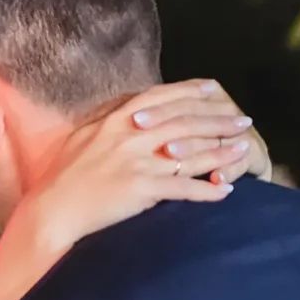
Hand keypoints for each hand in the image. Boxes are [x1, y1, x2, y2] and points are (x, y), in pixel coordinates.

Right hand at [24, 79, 250, 251]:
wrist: (53, 209)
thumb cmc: (62, 177)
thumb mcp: (83, 137)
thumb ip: (109, 123)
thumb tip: (129, 114)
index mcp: (117, 120)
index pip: (163, 98)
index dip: (192, 93)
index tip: (214, 90)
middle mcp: (131, 135)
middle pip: (185, 121)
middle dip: (218, 120)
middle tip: (243, 120)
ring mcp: (138, 162)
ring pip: (191, 152)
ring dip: (222, 152)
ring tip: (245, 149)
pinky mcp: (142, 189)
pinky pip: (183, 188)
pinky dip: (207, 191)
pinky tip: (226, 192)